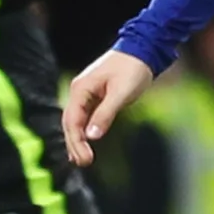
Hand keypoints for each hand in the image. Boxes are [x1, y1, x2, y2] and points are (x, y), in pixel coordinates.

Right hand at [61, 49, 155, 165]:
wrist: (143, 49)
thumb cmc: (133, 69)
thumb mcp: (121, 93)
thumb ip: (105, 114)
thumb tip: (91, 136)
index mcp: (81, 89)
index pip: (72, 121)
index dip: (76, 142)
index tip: (85, 159)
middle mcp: (79, 91)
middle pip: (70, 122)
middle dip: (75, 144)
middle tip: (84, 163)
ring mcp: (86, 92)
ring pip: (76, 120)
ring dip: (77, 140)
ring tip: (81, 160)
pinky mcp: (95, 95)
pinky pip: (85, 116)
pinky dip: (84, 131)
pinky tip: (86, 144)